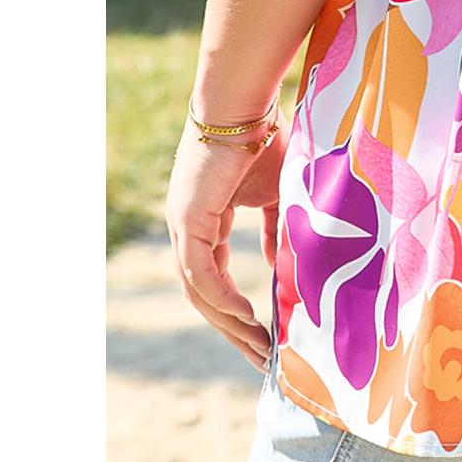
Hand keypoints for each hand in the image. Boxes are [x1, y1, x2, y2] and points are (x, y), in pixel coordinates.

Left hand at [164, 112, 286, 370]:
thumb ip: (274, 229)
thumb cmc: (264, 138)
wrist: (246, 103)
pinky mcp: (188, 220)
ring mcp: (183, 226)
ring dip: (230, 322)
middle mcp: (186, 229)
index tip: (265, 334)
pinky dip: (223, 298)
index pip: (214, 278)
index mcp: (202, 222)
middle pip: (204, 295)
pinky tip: (247, 317)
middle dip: (233, 330)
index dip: (237, 309)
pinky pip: (202, 273)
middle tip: (260, 358)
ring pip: (200, 291)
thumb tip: (278, 264)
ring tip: (259, 346)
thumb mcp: (275, 193)